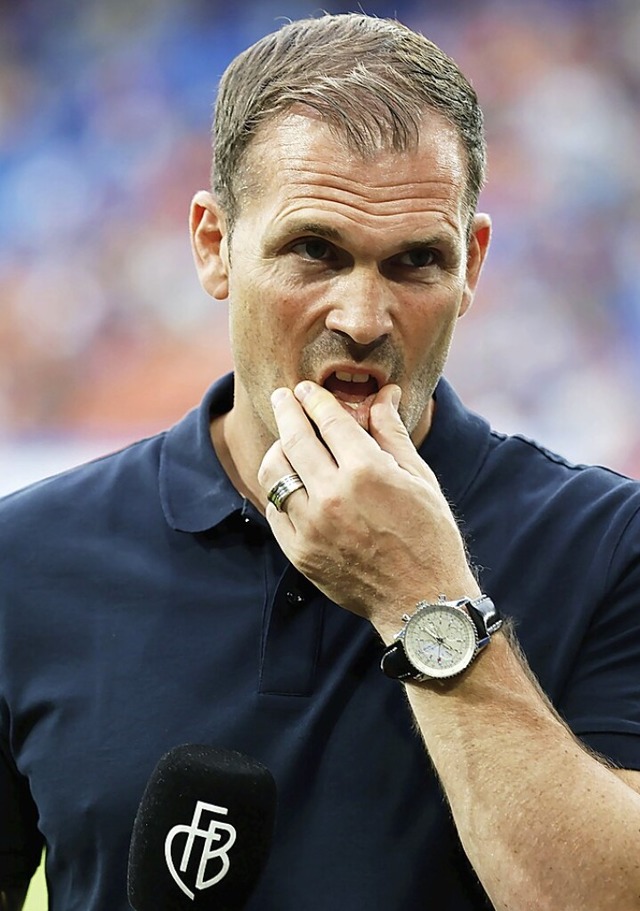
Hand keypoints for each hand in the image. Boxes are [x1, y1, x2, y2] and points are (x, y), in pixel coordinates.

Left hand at [258, 381, 479, 639]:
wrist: (421, 602)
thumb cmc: (429, 536)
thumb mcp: (420, 479)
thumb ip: (392, 434)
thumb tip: (383, 395)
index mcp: (367, 472)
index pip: (329, 420)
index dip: (315, 399)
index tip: (307, 390)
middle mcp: (333, 496)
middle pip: (294, 439)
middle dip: (287, 411)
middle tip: (284, 398)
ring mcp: (311, 526)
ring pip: (275, 473)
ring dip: (278, 450)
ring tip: (286, 443)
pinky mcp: (299, 552)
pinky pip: (275, 509)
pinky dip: (280, 490)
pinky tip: (291, 482)